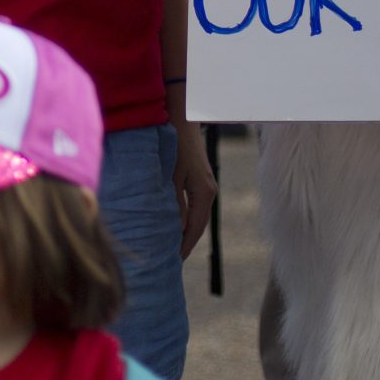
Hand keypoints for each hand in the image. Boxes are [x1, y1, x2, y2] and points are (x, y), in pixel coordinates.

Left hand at [173, 121, 215, 257]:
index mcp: (204, 193)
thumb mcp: (171, 176)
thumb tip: (178, 229)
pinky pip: (195, 206)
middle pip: (198, 225)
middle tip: (170, 260)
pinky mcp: (201, 179)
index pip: (195, 228)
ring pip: (197, 216)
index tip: (172, 261)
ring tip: (171, 247)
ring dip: (185, 231)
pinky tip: (175, 224)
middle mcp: (209, 191)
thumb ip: (175, 203)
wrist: (183, 118)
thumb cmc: (174, 145)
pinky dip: (186, 218)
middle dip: (185, 242)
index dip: (184, 246)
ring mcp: (207, 185)